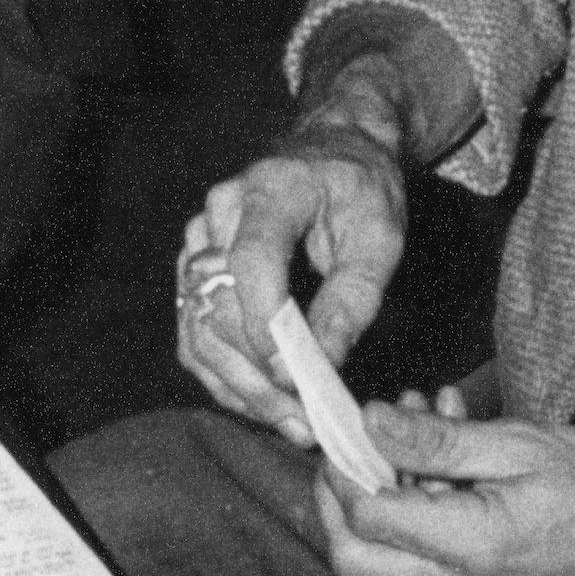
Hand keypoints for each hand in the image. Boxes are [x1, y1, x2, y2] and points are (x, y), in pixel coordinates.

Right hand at [174, 123, 405, 437]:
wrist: (333, 153)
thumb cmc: (361, 190)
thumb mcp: (380, 237)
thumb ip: (353, 298)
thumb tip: (326, 362)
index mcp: (269, 190)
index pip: (251, 260)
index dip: (265, 323)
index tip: (295, 375)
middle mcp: (219, 213)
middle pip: (216, 306)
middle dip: (258, 374)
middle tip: (304, 421)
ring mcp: (198, 241)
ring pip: (197, 328)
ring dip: (238, 385)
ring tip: (288, 422)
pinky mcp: (194, 269)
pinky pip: (193, 332)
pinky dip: (222, 374)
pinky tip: (259, 402)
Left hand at [317, 406, 574, 575]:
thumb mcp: (519, 445)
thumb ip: (437, 441)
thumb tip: (369, 421)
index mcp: (470, 546)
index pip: (367, 517)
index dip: (342, 470)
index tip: (344, 425)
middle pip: (356, 557)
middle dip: (337, 497)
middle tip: (351, 440)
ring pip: (387, 556)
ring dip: (386, 488)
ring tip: (420, 416)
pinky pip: (427, 553)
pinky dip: (420, 503)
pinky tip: (449, 448)